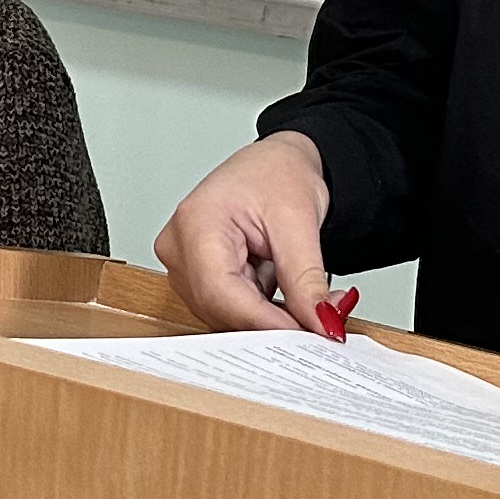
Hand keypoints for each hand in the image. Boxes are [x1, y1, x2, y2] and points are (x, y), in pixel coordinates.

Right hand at [155, 132, 340, 333]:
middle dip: (270, 322)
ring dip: (266, 315)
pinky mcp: (195, 275)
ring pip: (223, 314)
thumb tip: (321, 323)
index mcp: (196, 222)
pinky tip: (281, 292)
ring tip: (302, 296)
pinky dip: (260, 308)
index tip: (304, 336)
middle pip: (219, 308)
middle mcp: (179, 246)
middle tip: (317, 324)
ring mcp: (183, 263)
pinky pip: (226, 308)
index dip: (263, 321)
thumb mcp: (300, 223)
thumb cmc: (278, 173)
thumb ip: (307, 280)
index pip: (220, 290)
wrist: (275, 162)